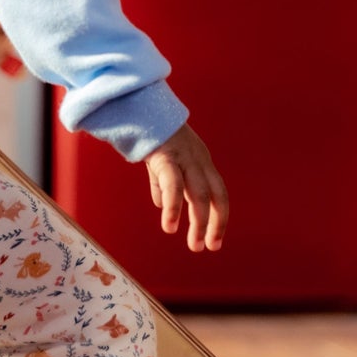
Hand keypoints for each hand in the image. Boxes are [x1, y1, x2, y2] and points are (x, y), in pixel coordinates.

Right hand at [145, 124, 229, 252]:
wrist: (138, 108)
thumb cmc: (151, 135)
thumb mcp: (161, 162)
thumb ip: (163, 184)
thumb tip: (162, 205)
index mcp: (201, 161)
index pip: (217, 193)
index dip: (219, 217)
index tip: (214, 240)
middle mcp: (199, 160)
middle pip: (216, 196)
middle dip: (215, 224)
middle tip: (208, 247)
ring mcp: (185, 158)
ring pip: (199, 194)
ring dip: (199, 222)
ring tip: (194, 244)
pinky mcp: (166, 157)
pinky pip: (173, 185)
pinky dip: (174, 208)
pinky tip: (170, 225)